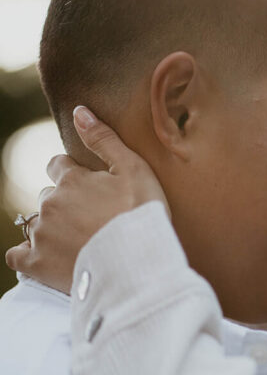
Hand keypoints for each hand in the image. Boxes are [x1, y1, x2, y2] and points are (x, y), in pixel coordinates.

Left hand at [5, 106, 167, 292]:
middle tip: (90, 220)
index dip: (73, 175)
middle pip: (48, 196)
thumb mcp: (134, 169)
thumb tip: (79, 110)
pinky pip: (17, 255)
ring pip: (35, 223)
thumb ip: (104, 139)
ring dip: (51, 228)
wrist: (140, 263)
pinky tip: (44, 257)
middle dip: (64, 203)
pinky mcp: (38, 264)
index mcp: (71, 179)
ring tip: (76, 241)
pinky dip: (26, 255)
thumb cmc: (142, 214)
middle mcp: (50, 203)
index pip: (58, 166)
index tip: (89, 188)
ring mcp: (41, 234)